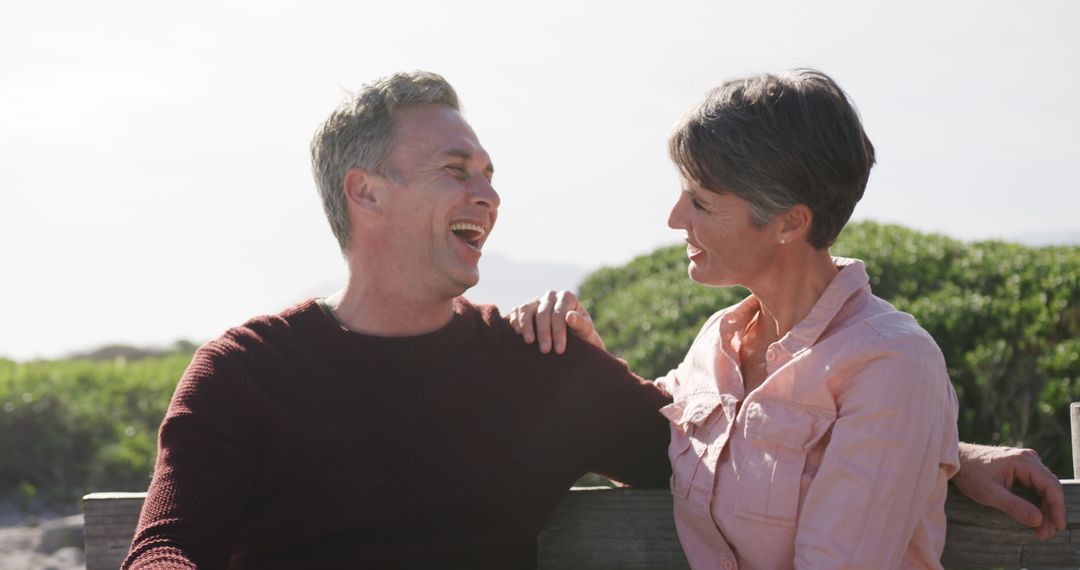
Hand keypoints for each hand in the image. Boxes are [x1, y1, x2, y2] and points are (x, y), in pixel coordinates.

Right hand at [506, 290, 604, 353]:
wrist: (571, 339)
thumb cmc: (580, 334)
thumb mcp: (585, 330)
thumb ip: (581, 323)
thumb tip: (570, 317)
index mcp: (567, 297)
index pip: (559, 314)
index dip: (559, 331)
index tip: (560, 350)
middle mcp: (550, 296)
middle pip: (543, 313)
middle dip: (544, 333)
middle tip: (545, 350)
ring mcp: (535, 301)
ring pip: (526, 309)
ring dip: (526, 326)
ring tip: (529, 341)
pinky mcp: (524, 309)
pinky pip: (516, 312)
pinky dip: (515, 322)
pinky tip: (518, 335)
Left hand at [951, 442, 1065, 538]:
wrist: (956, 460)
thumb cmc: (970, 473)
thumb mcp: (989, 493)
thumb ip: (1014, 506)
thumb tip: (1038, 520)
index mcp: (1023, 461)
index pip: (1051, 486)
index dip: (1057, 508)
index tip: (1057, 526)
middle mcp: (1028, 458)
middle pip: (1049, 488)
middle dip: (1050, 512)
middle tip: (1045, 533)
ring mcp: (1025, 462)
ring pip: (1043, 488)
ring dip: (1044, 509)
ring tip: (1041, 530)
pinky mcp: (1020, 468)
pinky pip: (1035, 486)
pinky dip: (1037, 502)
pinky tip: (1035, 516)